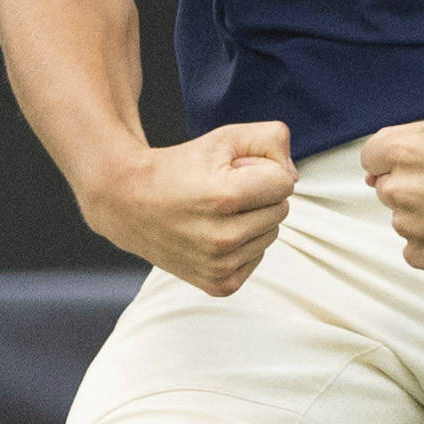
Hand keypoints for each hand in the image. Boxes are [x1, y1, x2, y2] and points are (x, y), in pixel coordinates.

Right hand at [85, 118, 296, 296]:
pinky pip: (258, 257)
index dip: (262, 170)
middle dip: (259, 195)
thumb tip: (294, 179)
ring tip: (214, 213)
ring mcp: (220, 266)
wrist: (129, 204)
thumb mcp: (224, 138)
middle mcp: (223, 238)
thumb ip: (270, 139)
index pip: (285, 183)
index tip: (232, 171)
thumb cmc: (182, 167)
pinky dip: (243, 244)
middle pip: (282, 210)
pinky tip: (213, 233)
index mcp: (225, 198)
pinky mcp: (219, 285)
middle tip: (220, 191)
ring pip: (272, 234)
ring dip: (252, 220)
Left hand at [363, 118, 423, 272]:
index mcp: (402, 152)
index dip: (393, 162)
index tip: (418, 168)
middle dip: (410, 189)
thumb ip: (398, 141)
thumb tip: (372, 173)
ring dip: (422, 217)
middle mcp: (399, 189)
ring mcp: (408, 226)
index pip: (370, 159)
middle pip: (387, 191)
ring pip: (402, 220)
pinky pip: (414, 249)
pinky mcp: (421, 254)